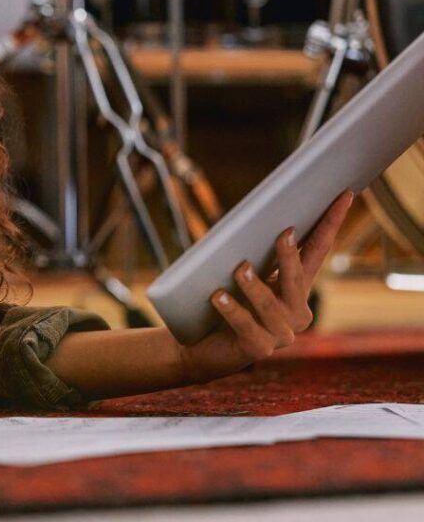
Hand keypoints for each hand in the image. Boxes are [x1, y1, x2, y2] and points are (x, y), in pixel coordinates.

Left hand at [177, 189, 354, 383]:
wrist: (202, 345)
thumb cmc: (226, 300)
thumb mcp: (243, 272)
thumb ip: (255, 251)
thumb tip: (254, 216)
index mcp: (295, 287)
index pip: (317, 251)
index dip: (330, 224)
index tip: (344, 195)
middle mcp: (295, 312)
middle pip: (298, 280)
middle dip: (291, 257)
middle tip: (283, 233)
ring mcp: (280, 334)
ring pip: (271, 306)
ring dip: (255, 286)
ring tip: (240, 268)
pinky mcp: (258, 350)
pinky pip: (247, 327)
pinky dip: (232, 310)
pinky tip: (218, 296)